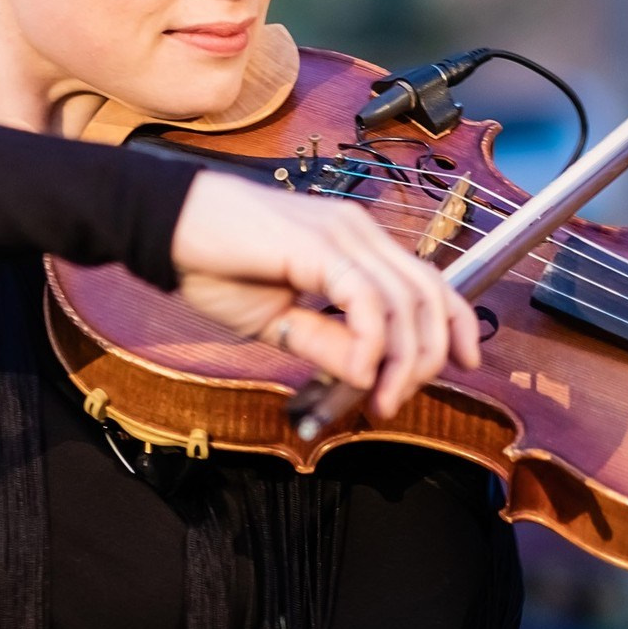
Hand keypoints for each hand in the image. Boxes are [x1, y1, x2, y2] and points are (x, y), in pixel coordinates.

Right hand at [167, 170, 482, 418]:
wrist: (163, 228)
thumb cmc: (212, 265)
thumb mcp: (277, 322)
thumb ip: (324, 343)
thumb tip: (367, 374)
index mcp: (354, 243)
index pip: (428, 281)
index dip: (455, 324)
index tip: (464, 365)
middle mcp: (357, 231)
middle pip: (428, 294)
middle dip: (430, 355)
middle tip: (399, 399)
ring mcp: (340, 233)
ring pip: (404, 300)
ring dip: (402, 360)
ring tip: (380, 398)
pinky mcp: (316, 244)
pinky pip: (365, 299)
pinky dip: (370, 342)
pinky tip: (357, 371)